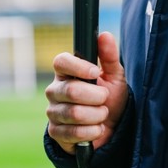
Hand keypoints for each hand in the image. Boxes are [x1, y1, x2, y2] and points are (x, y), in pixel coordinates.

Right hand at [45, 31, 127, 153]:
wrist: (111, 128)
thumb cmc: (110, 98)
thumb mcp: (114, 76)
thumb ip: (109, 56)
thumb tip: (104, 35)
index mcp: (66, 72)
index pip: (60, 62)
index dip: (78, 67)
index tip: (95, 72)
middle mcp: (55, 90)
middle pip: (71, 91)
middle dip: (96, 97)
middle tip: (105, 99)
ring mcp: (53, 111)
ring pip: (74, 113)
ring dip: (97, 116)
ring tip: (102, 114)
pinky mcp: (55, 132)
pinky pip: (73, 133)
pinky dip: (92, 132)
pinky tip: (97, 129)